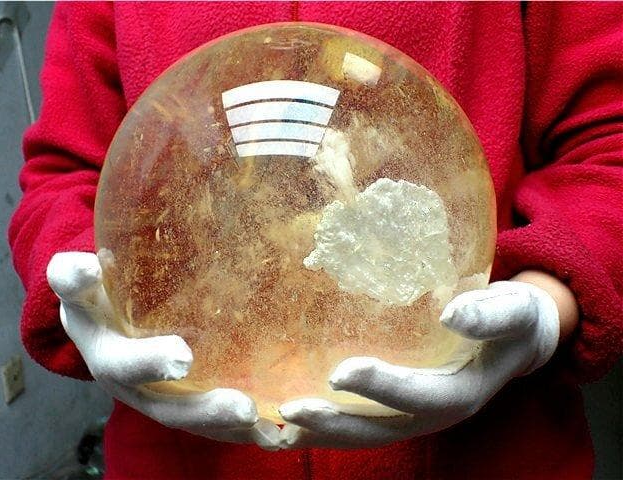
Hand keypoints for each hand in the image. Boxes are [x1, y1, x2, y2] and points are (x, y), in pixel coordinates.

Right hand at [47, 252, 279, 449]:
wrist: (96, 322)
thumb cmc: (96, 294)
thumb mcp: (79, 281)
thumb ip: (75, 275)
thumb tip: (86, 265)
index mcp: (105, 354)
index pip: (119, 362)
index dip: (147, 363)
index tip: (185, 358)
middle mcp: (130, 387)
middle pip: (164, 405)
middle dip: (200, 407)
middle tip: (241, 405)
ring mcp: (154, 400)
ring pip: (192, 421)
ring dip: (226, 424)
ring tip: (263, 420)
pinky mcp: (178, 404)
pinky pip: (208, 425)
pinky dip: (238, 432)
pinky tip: (270, 431)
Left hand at [278, 281, 559, 448]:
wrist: (513, 339)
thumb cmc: (511, 319)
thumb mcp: (512, 311)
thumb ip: (489, 314)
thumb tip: (451, 313)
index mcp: (459, 393)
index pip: (418, 397)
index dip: (381, 388)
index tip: (340, 373)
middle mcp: (430, 414)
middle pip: (379, 429)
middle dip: (336, 422)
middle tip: (292, 408)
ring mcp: (409, 417)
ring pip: (362, 434)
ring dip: (320, 432)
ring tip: (276, 424)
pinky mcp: (393, 409)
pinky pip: (355, 423)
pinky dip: (319, 429)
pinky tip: (282, 422)